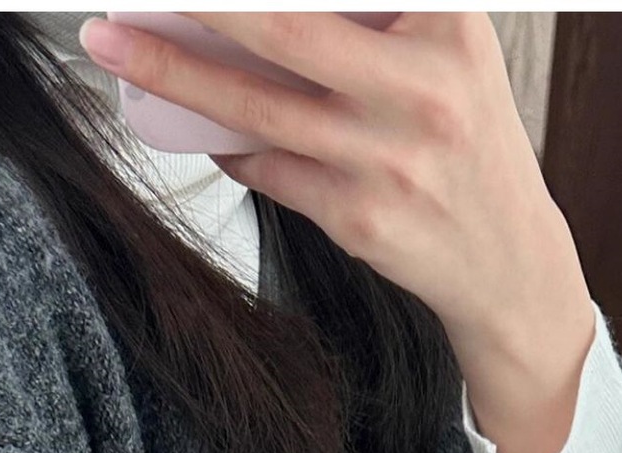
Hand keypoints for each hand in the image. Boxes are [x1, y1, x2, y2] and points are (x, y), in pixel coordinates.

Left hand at [77, 12, 596, 452]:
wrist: (507, 259)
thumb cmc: (464, 135)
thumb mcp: (452, 46)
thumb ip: (377, 12)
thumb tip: (251, 10)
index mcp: (446, 22)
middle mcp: (420, 87)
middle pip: (285, 27)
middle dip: (201, 1)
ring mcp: (387, 159)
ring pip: (257, 106)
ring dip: (175, 72)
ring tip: (114, 42)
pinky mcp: (358, 219)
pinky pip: (267, 169)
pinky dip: (226, 143)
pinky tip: (197, 124)